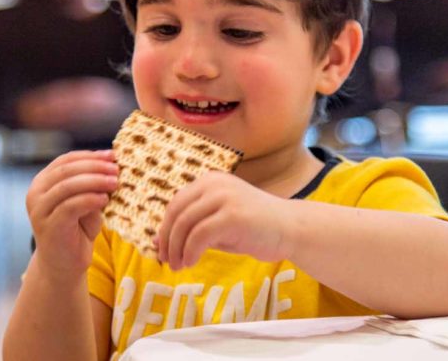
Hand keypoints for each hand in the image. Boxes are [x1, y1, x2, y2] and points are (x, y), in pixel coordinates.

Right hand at [26, 150, 117, 279]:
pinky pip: (71, 206)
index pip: (66, 160)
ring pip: (68, 186)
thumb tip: (112, 163)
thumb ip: (92, 184)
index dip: (90, 156)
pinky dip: (90, 199)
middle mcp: (36, 193)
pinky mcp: (49, 226)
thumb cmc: (77, 230)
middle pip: (66, 170)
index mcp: (43, 182)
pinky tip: (105, 199)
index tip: (112, 155)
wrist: (64, 265)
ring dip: (95, 181)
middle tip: (116, 169)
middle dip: (94, 166)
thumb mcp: (86, 201)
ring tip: (115, 182)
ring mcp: (40, 210)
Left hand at [156, 172, 294, 268]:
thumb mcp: (217, 225)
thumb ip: (191, 229)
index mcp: (209, 181)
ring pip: (184, 224)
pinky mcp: (232, 215)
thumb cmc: (254, 228)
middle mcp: (214, 183)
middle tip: (166, 261)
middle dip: (167, 239)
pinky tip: (191, 262)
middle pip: (176, 212)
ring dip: (176, 249)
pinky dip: (190, 252)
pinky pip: (199, 235)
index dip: (165, 228)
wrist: (291, 228)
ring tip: (178, 266)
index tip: (162, 249)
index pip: (176, 203)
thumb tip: (156, 241)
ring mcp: (224, 197)